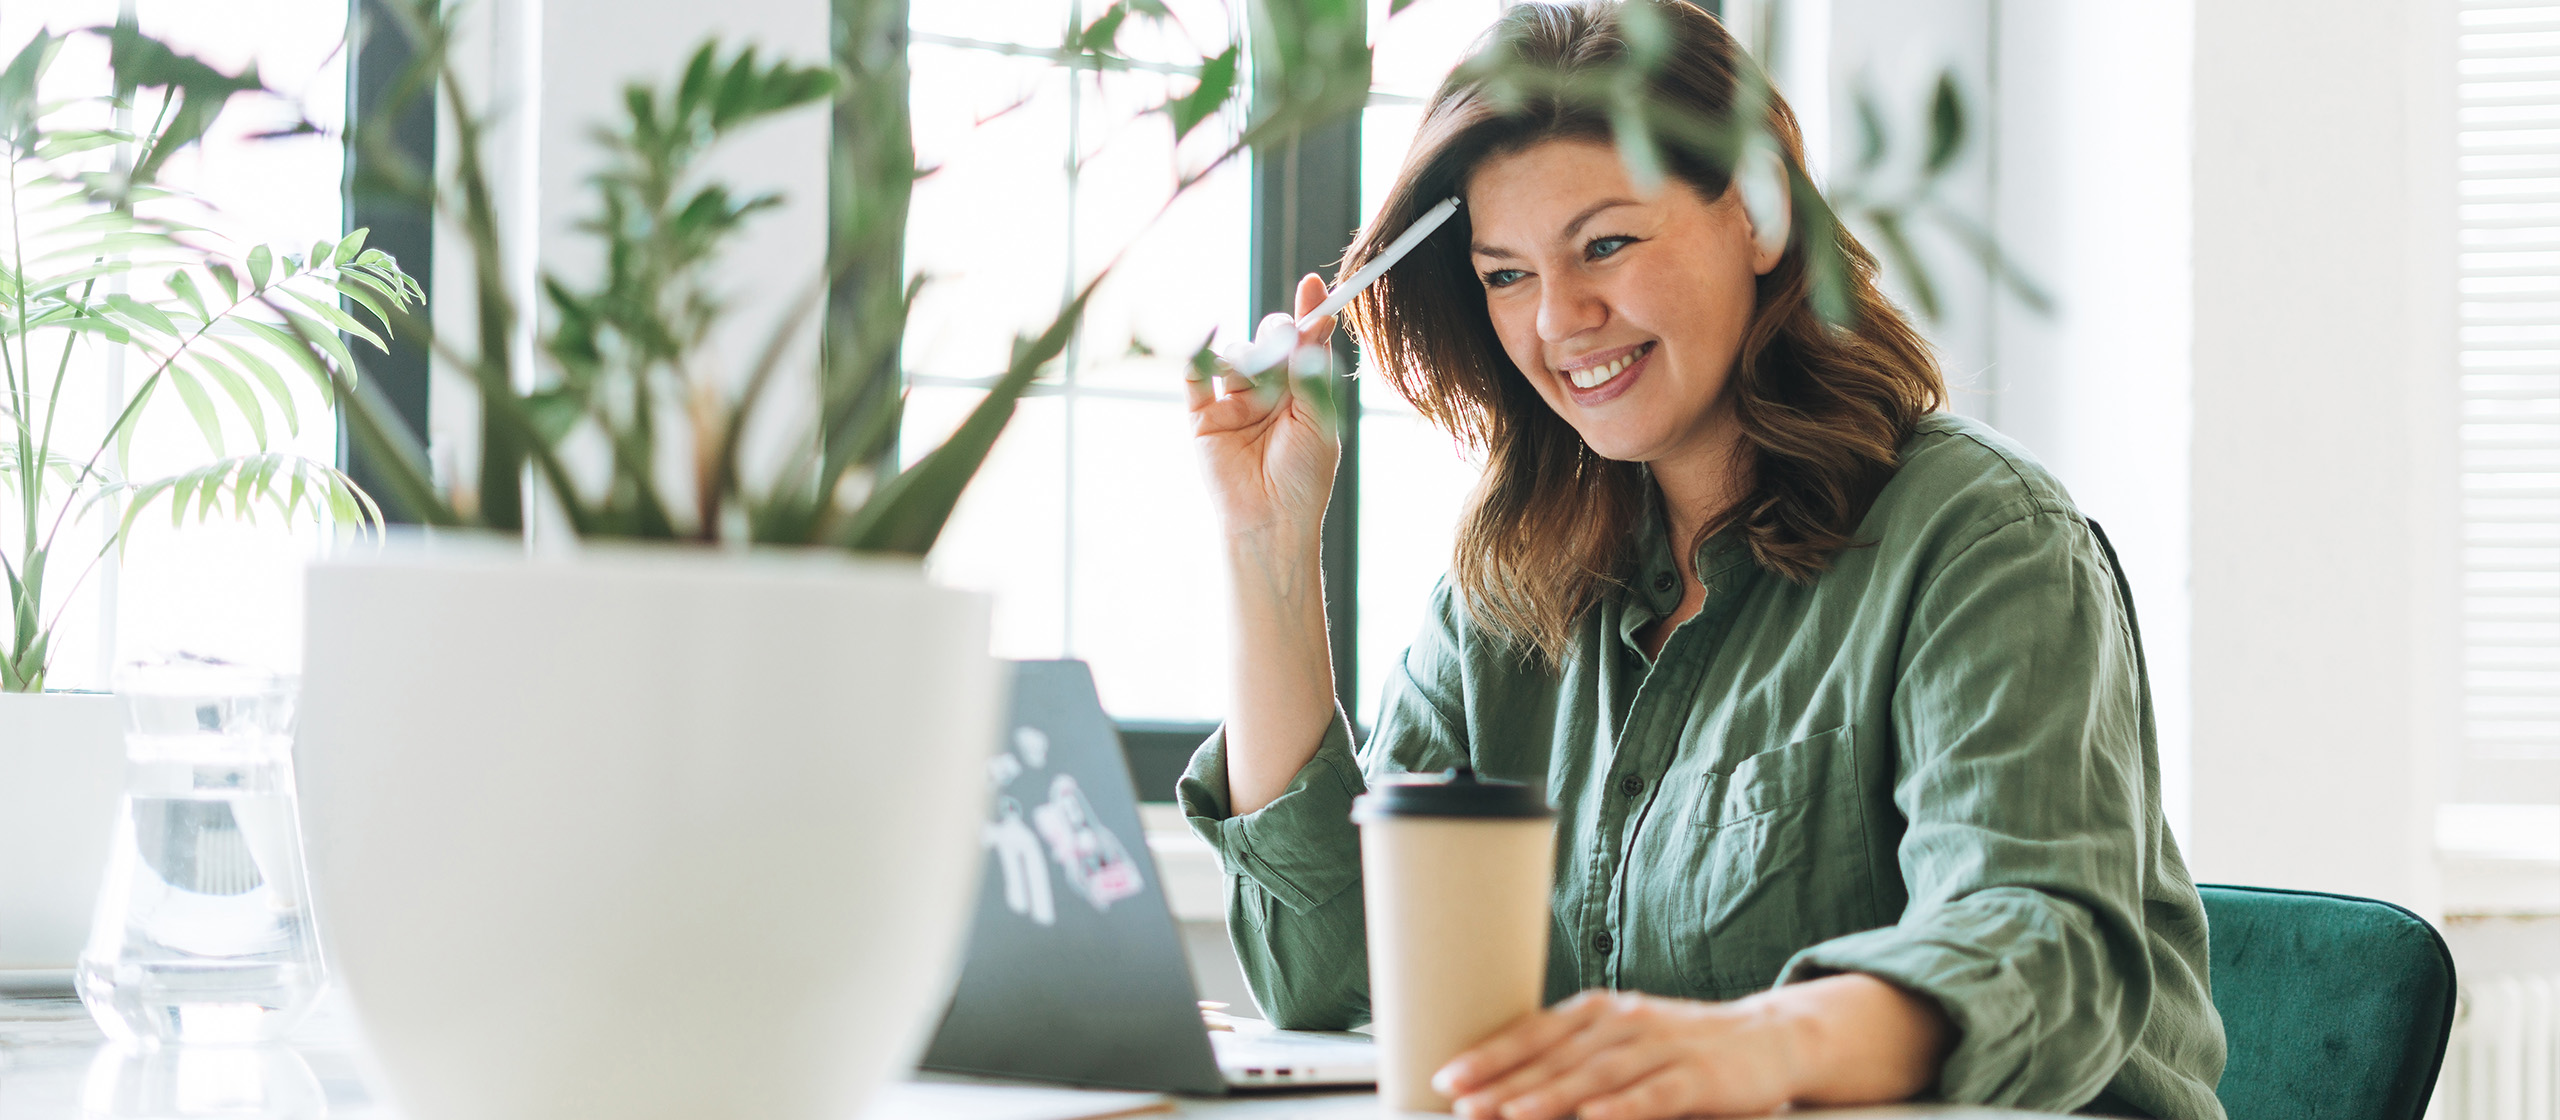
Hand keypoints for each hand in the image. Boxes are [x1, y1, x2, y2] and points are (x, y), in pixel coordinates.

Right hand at [1187, 273, 1340, 546]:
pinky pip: (1196, 377)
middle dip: (1276, 336)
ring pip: (1236, 356)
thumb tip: (1315, 321)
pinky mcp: (1204, 417)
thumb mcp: (1318, 418)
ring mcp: (1234, 403)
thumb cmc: (1303, 476)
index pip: (1304, 344)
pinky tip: (1209, 339)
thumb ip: (1311, 370)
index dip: (1310, 313)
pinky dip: (1199, 354)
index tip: (1316, 286)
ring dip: (1248, 358)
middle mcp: (1268, 393)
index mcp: (1302, 393)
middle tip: (1284, 344)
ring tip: (1257, 382)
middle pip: (1268, 342)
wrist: (1271, 521)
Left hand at [1433, 990, 1796, 1119]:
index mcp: (1597, 1013)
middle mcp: (1623, 1022)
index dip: (1490, 1055)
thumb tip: (1508, 1089)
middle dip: (1505, 1081)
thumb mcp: (1622, 1042)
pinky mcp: (1699, 1075)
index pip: (1534, 1032)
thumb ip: (1573, 1058)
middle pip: (1556, 1055)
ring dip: (1552, 1094)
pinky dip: (1625, 1105)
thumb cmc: (1680, 1046)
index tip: (1448, 1077)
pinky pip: (1657, 1092)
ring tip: (1512, 1113)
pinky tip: (1596, 1117)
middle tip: (1463, 1102)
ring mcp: (1662, 1046)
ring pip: (1598, 1073)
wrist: (1769, 1038)